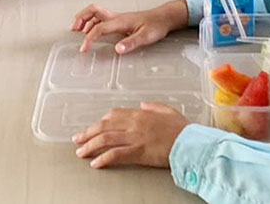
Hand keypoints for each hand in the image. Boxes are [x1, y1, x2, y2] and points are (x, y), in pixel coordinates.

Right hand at [69, 0, 188, 53]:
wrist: (164, 17)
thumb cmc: (156, 26)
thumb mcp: (146, 37)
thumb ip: (131, 43)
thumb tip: (117, 49)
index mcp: (120, 21)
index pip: (99, 28)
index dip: (89, 38)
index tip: (84, 48)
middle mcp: (116, 17)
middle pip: (92, 10)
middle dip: (80, 17)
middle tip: (73, 29)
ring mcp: (117, 17)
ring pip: (95, 13)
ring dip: (83, 18)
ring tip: (76, 29)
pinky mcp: (119, 20)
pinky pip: (100, 17)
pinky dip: (91, 21)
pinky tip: (90, 30)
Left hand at [72, 103, 190, 168]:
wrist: (192, 142)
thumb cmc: (183, 129)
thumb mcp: (168, 111)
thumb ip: (154, 106)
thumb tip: (143, 104)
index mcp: (141, 114)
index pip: (114, 115)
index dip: (101, 122)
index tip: (94, 127)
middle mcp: (135, 123)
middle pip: (105, 126)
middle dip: (88, 133)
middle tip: (77, 139)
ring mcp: (136, 137)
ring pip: (106, 139)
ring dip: (90, 145)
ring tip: (81, 152)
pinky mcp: (139, 152)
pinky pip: (116, 154)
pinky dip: (104, 158)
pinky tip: (96, 163)